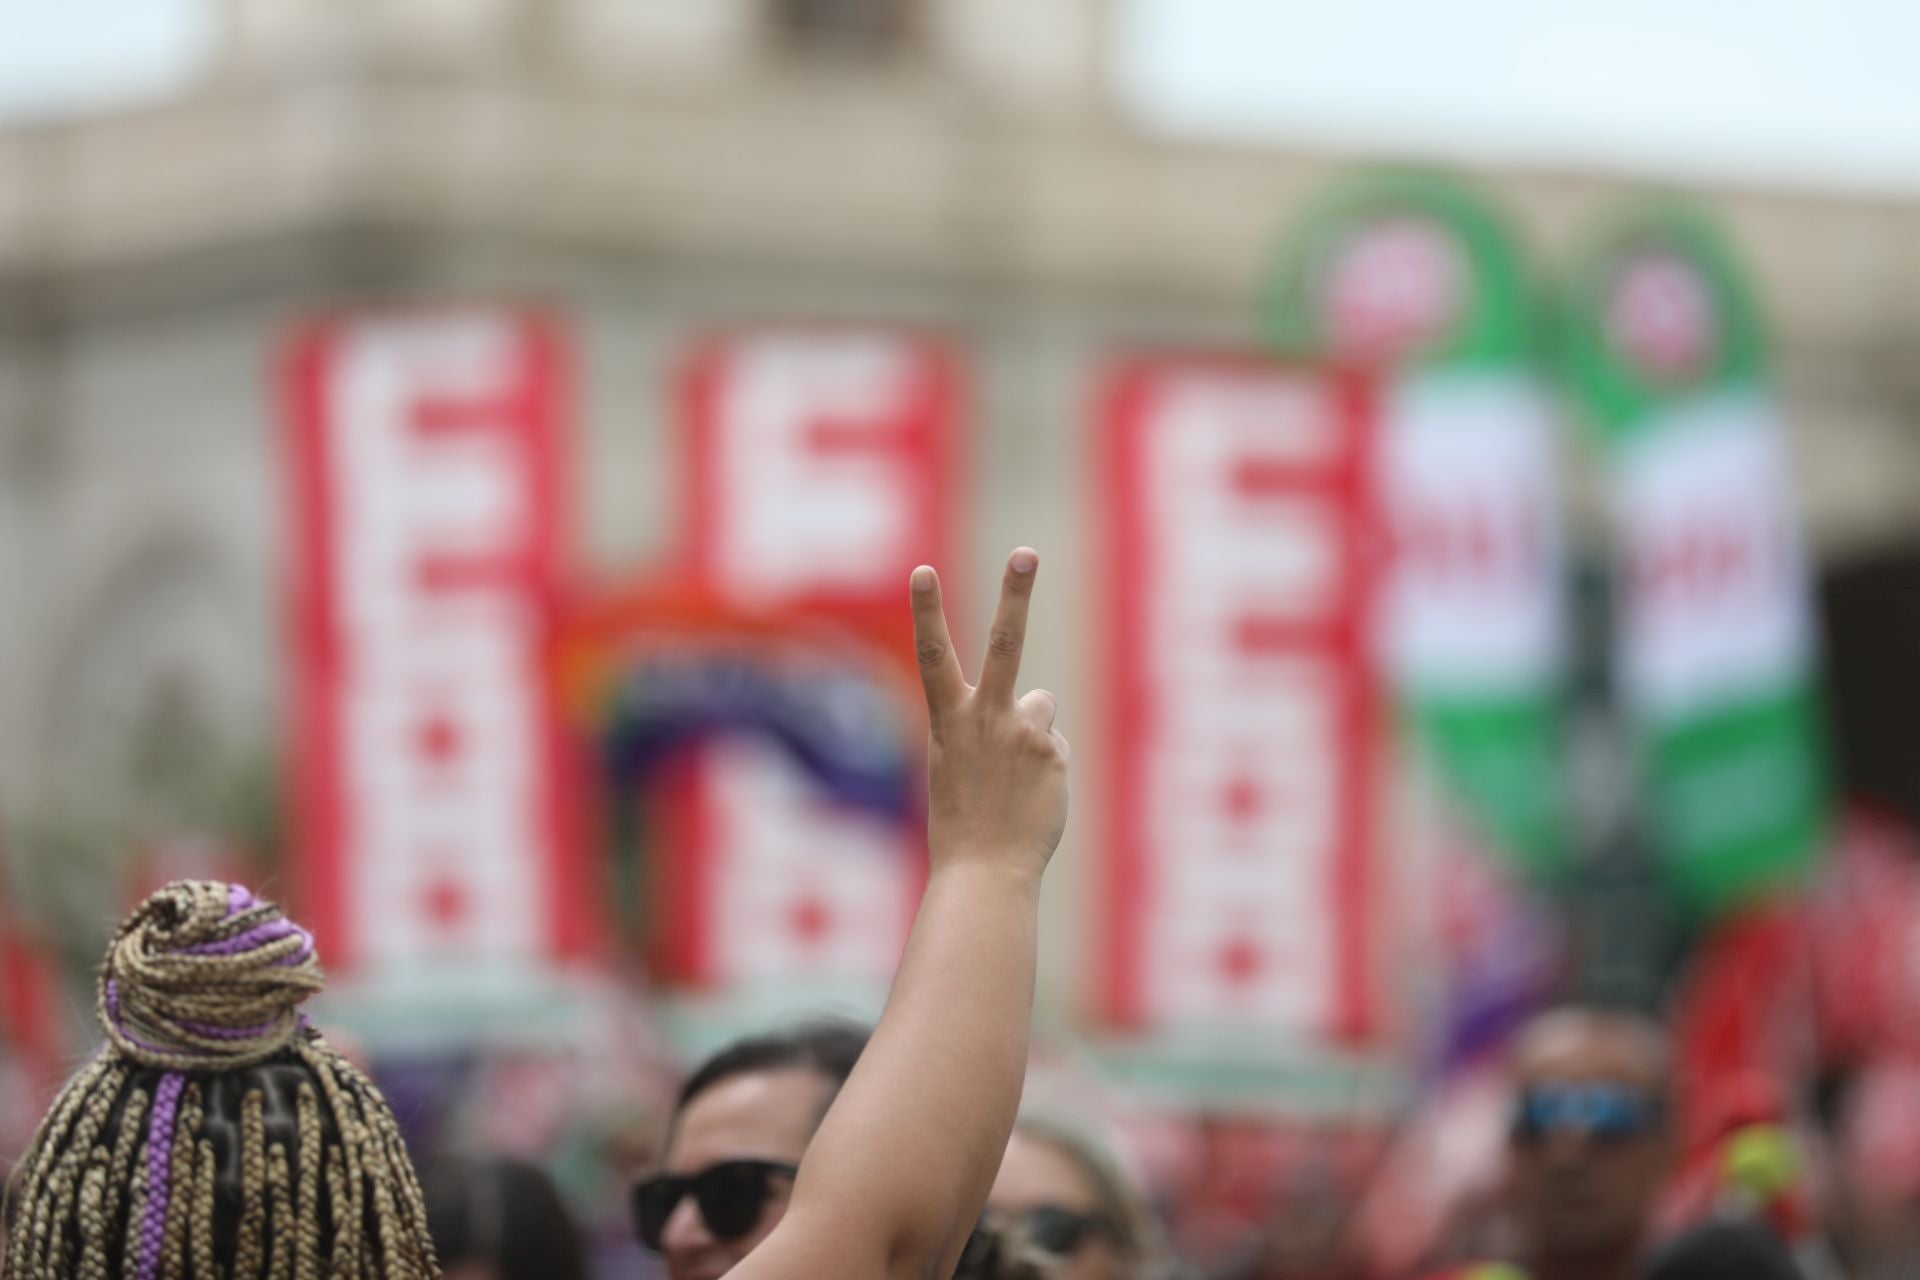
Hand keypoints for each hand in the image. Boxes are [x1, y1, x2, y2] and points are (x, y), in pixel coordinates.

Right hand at [910, 547, 1069, 875]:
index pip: (932, 656)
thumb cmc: (964, 821)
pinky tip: (1030, 798)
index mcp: (948, 721)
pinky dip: (1045, 768)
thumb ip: (991, 724)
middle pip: (1004, 644)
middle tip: (1025, 552)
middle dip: (1014, 594)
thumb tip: (1039, 701)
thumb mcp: (960, 763)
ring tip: (1013, 778)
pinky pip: (1053, 743)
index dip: (926, 611)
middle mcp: (985, 719)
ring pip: (1040, 703)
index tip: (921, 570)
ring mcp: (1022, 734)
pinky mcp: (1052, 751)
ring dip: (1031, 731)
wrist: (985, 872)